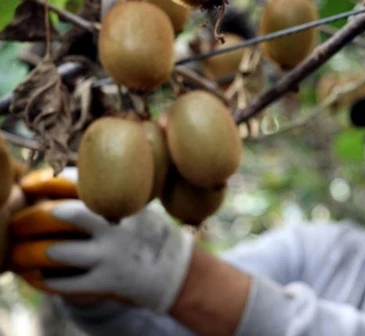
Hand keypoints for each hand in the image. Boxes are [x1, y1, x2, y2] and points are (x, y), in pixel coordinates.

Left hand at [8, 167, 194, 312]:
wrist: (175, 269)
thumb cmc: (145, 232)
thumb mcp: (135, 205)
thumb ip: (105, 194)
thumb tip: (56, 181)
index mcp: (121, 201)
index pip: (76, 182)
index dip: (46, 181)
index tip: (29, 184)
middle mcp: (115, 226)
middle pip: (61, 214)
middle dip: (33, 217)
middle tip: (21, 221)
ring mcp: (110, 255)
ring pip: (57, 251)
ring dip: (32, 252)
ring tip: (23, 253)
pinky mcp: (108, 282)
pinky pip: (65, 283)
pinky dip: (46, 279)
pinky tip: (38, 275)